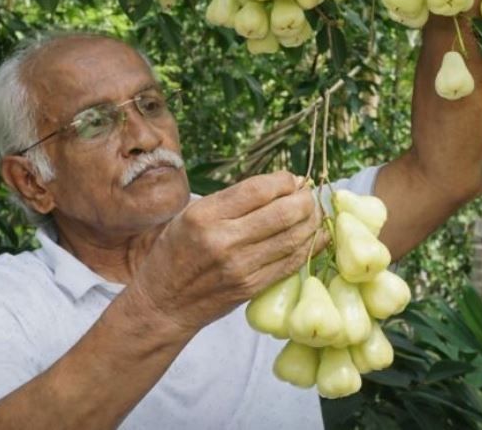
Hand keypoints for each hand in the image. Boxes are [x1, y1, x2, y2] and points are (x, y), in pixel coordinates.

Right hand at [129, 171, 326, 332]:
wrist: (164, 303)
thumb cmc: (175, 253)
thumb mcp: (189, 216)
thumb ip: (230, 201)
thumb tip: (278, 186)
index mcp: (204, 216)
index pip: (258, 189)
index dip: (284, 181)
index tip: (293, 179)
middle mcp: (223, 240)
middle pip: (282, 212)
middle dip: (305, 199)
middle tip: (309, 194)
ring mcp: (240, 267)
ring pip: (292, 238)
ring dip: (312, 221)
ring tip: (314, 212)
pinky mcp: (251, 287)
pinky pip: (290, 263)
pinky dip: (309, 246)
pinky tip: (317, 235)